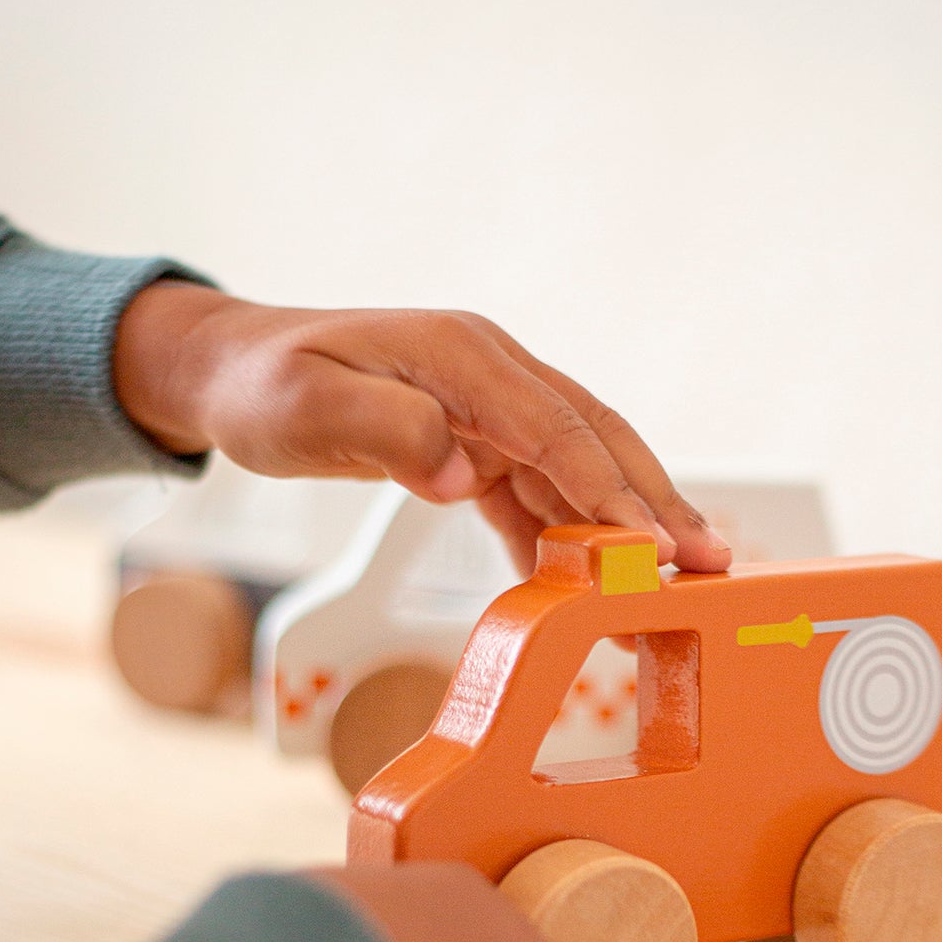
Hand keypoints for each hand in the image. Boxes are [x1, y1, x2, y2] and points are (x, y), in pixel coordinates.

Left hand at [114, 282, 731, 576]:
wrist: (228, 369)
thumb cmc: (263, 384)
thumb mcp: (307, 406)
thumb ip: (387, 431)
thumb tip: (461, 473)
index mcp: (464, 356)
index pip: (558, 428)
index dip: (612, 489)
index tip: (656, 544)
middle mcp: (491, 375)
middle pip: (595, 440)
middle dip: (655, 501)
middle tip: (713, 562)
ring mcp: (488, 408)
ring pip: (578, 468)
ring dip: (627, 525)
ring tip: (680, 582)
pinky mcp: (474, 443)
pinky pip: (536, 493)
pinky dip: (569, 537)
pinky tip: (592, 585)